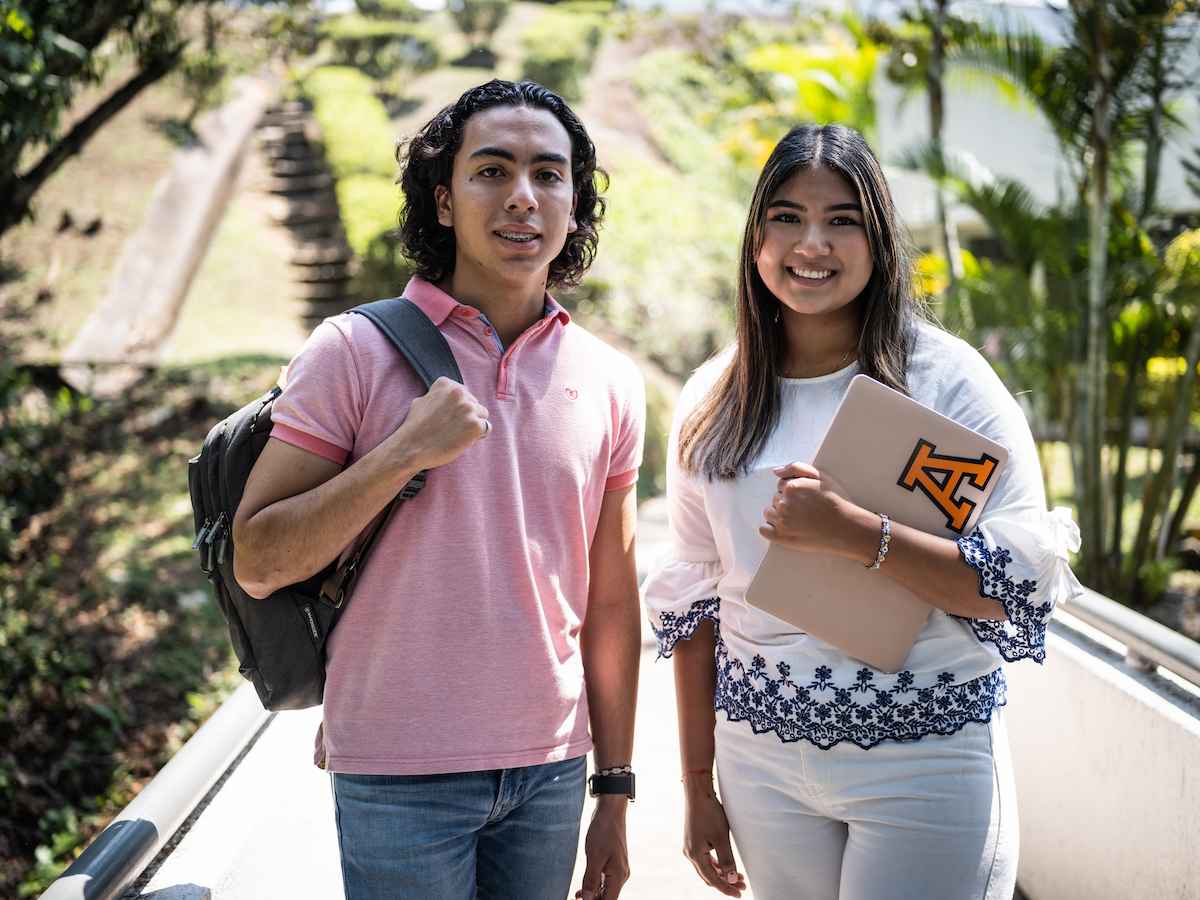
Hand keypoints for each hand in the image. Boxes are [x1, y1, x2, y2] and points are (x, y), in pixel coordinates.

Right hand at [388, 377, 488, 469]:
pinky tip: (463, 440)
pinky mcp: (475, 426)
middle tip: (451, 428)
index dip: (457, 407)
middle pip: (474, 403)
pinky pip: (486, 428)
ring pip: (482, 414)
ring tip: (457, 434)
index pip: (463, 393)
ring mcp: (469, 409)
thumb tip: (449, 394)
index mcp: (446, 385)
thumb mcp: (421, 401)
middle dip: (466, 415)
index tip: (446, 416)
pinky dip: (477, 436)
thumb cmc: (415, 428)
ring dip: (473, 424)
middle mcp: (459, 393)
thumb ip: (438, 395)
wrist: (411, 448)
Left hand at [575, 799, 629, 899]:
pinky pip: (606, 880)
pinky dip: (595, 886)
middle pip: (608, 897)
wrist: (611, 811)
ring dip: (593, 895)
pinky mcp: (614, 863)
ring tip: (576, 896)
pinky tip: (583, 888)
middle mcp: (622, 875)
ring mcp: (619, 869)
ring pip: (606, 890)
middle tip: (575, 898)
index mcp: (618, 876)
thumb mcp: (594, 857)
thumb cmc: (603, 831)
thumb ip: (591, 881)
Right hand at [682, 779, 745, 896]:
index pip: (712, 879)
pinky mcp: (693, 840)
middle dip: (725, 882)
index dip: (726, 888)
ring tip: (737, 876)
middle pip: (708, 876)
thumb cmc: (710, 813)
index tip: (739, 893)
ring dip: (721, 874)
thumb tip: (731, 880)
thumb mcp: (721, 839)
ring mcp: (690, 847)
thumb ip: (727, 860)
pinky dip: (715, 864)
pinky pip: (704, 859)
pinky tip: (725, 864)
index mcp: (695, 855)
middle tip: (742, 885)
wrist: (698, 793)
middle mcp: (689, 853)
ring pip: (706, 868)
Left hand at [759, 462, 872, 560]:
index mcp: (791, 487)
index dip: (794, 492)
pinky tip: (786, 528)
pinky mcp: (781, 536)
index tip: (805, 499)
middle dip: (787, 502)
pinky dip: (770, 529)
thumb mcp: (820, 476)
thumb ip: (795, 468)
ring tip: (798, 520)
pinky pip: (763, 529)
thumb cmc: (834, 501)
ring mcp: (781, 521)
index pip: (781, 486)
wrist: (845, 528)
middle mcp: (783, 503)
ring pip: (769, 512)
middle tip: (805, 510)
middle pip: (775, 499)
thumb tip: (775, 471)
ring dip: (778, 515)